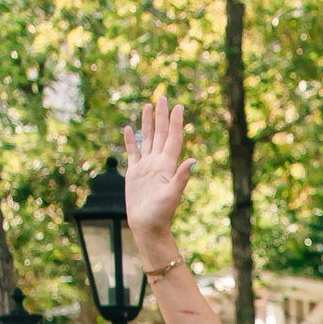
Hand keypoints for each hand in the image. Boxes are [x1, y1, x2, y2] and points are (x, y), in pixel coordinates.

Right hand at [121, 96, 193, 258]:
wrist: (147, 226)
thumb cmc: (160, 214)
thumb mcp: (172, 194)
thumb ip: (181, 177)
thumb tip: (193, 161)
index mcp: (167, 165)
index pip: (173, 138)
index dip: (175, 122)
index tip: (178, 106)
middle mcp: (158, 163)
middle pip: (161, 133)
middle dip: (162, 116)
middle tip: (163, 97)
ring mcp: (146, 167)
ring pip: (148, 139)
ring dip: (148, 123)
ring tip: (148, 106)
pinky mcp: (134, 173)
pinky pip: (132, 152)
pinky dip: (131, 140)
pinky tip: (129, 128)